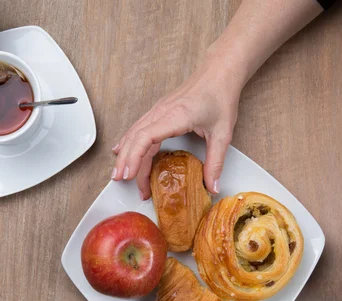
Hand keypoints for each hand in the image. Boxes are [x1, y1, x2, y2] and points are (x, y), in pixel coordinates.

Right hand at [111, 60, 242, 199]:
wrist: (219, 72)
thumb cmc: (220, 96)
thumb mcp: (222, 134)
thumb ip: (215, 162)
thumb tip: (213, 187)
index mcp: (176, 116)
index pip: (145, 137)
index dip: (134, 157)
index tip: (129, 174)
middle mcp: (162, 111)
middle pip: (135, 138)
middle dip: (126, 162)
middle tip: (123, 182)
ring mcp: (158, 109)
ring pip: (134, 133)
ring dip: (125, 153)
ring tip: (119, 173)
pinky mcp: (159, 109)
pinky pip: (139, 127)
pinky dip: (129, 141)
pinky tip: (122, 150)